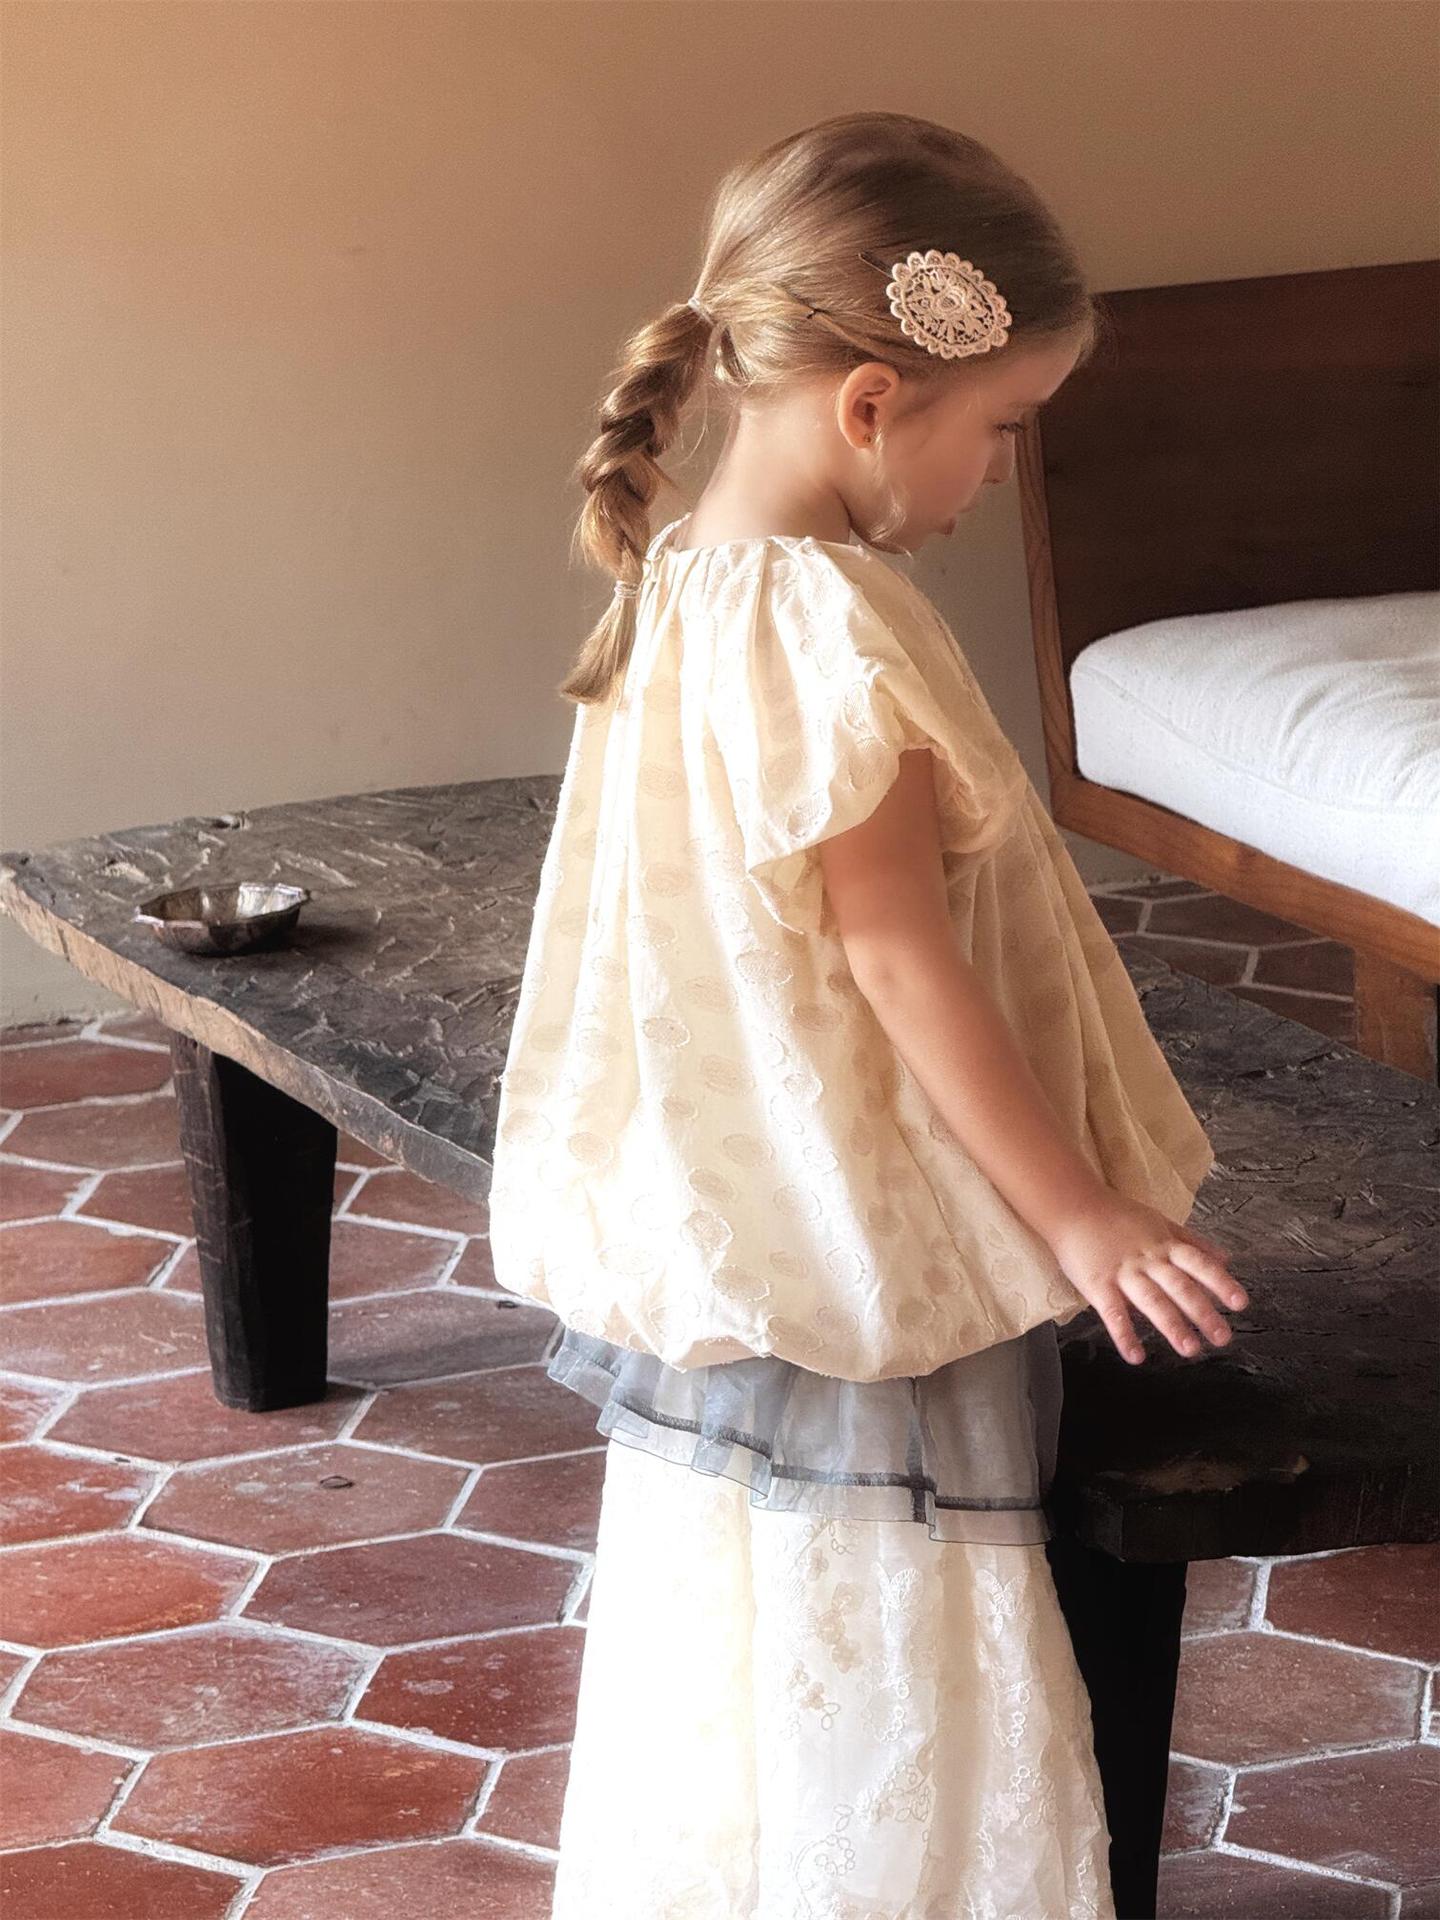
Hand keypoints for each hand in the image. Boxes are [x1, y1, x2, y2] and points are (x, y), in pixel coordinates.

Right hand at [1045, 1195, 1247, 1365]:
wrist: (1071, 1206)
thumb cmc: (1116, 1215)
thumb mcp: (1159, 1222)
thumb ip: (1192, 1242)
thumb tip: (1226, 1258)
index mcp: (1164, 1245)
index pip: (1198, 1264)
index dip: (1220, 1283)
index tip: (1240, 1303)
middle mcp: (1148, 1259)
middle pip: (1180, 1287)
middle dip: (1202, 1313)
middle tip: (1222, 1338)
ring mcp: (1123, 1272)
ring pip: (1151, 1300)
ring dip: (1172, 1326)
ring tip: (1190, 1350)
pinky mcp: (1097, 1284)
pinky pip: (1112, 1312)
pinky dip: (1124, 1334)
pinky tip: (1136, 1356)